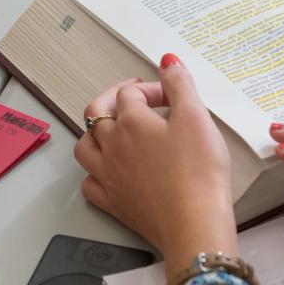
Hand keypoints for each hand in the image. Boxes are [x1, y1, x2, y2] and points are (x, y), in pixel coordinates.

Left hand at [74, 56, 236, 265]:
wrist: (194, 224)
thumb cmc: (198, 170)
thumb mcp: (196, 117)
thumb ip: (180, 84)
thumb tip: (167, 60)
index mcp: (130, 121)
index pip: (131, 93)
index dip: (151, 88)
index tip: (172, 96)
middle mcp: (112, 146)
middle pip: (96, 112)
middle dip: (111, 99)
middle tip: (131, 97)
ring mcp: (108, 175)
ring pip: (85, 146)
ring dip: (95, 133)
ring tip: (113, 129)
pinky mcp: (114, 204)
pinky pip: (90, 184)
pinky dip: (95, 173)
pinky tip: (109, 171)